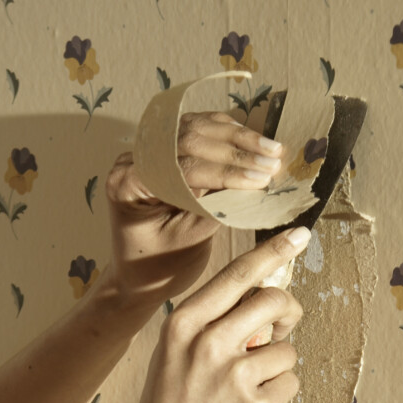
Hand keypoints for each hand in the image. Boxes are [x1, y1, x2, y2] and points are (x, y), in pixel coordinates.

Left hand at [105, 111, 286, 311]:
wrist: (139, 275)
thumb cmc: (159, 266)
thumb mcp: (189, 241)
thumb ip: (216, 208)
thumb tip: (253, 185)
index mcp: (128, 183)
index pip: (183, 168)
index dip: (226, 172)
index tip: (261, 178)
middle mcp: (132, 159)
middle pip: (188, 139)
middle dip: (236, 149)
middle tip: (274, 159)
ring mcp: (147, 151)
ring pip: (195, 128)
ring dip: (237, 136)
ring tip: (274, 148)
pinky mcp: (166, 150)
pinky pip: (198, 131)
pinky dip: (228, 133)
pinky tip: (255, 140)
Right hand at [127, 227, 309, 402]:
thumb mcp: (173, 351)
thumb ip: (212, 321)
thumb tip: (262, 294)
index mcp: (184, 322)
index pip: (238, 274)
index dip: (274, 251)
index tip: (300, 234)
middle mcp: (209, 342)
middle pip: (275, 302)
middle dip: (288, 312)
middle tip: (282, 327)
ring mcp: (235, 375)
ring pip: (288, 348)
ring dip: (278, 364)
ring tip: (248, 385)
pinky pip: (290, 382)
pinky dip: (279, 393)